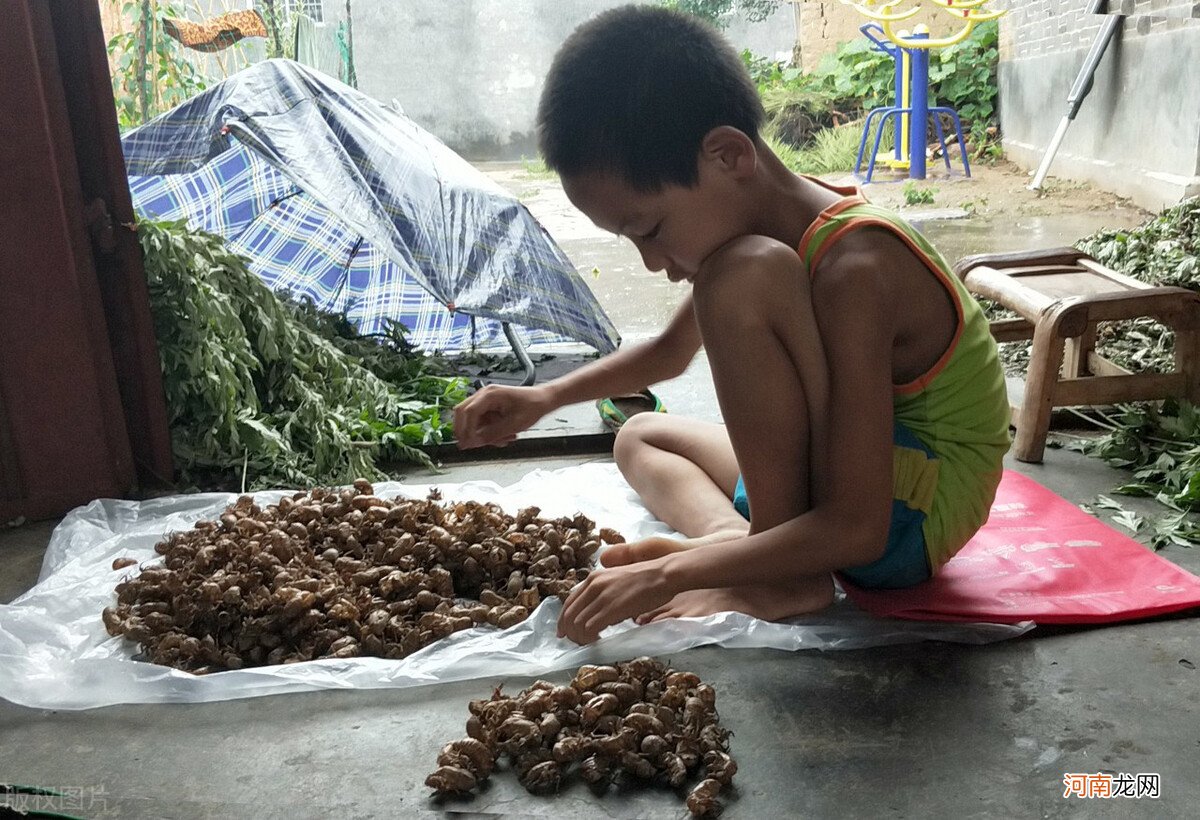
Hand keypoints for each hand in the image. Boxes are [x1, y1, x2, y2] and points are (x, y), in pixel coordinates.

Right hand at [453, 384, 551, 448]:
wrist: (542, 400)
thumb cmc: (532, 406)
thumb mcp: (514, 424)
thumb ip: (493, 433)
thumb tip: (475, 442)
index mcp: (490, 394)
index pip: (469, 412)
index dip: (466, 430)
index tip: (468, 444)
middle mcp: (484, 395)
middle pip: (463, 413)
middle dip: (465, 431)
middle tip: (469, 446)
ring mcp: (485, 401)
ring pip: (471, 420)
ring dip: (481, 434)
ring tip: (502, 440)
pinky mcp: (488, 408)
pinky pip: (480, 422)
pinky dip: (487, 432)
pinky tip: (503, 436)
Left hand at [556, 554, 675, 644]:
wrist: (663, 574)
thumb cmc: (646, 579)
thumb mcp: (617, 580)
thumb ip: (603, 591)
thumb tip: (596, 610)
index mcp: (593, 578)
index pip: (569, 602)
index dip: (564, 620)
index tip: (564, 633)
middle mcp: (593, 585)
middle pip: (569, 614)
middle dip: (570, 633)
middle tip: (578, 643)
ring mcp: (602, 596)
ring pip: (577, 623)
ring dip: (580, 638)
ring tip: (590, 643)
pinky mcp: (611, 608)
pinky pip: (590, 628)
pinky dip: (590, 638)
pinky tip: (599, 641)